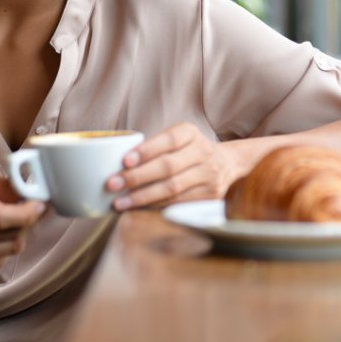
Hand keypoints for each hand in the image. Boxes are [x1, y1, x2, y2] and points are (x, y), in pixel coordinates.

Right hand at [0, 163, 44, 262]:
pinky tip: (3, 228)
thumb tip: (26, 192)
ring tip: (16, 215)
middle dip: (30, 218)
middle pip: (11, 232)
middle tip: (31, 205)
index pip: (1, 216)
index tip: (39, 203)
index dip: (27, 213)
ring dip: (23, 230)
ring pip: (12, 245)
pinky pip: (2, 254)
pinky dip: (10, 241)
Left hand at [106, 122, 240, 210]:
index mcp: (191, 133)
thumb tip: (113, 160)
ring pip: (172, 188)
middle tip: (112, 184)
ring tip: (119, 202)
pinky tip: (138, 208)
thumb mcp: (177, 138)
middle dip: (136, 177)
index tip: (124, 160)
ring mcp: (209, 175)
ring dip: (142, 196)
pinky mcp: (210, 196)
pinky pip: (178, 202)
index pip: (168, 140)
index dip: (146, 150)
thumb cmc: (187, 150)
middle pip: (167, 167)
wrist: (228, 163)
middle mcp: (203, 152)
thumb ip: (153, 146)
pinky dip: (155, 205)